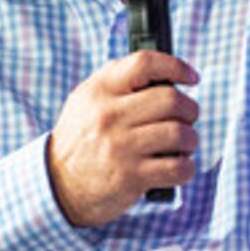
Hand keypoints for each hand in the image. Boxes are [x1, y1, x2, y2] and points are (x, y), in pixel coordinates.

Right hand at [47, 52, 200, 226]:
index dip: (176, 66)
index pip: (144, 64)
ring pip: (180, 133)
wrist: (58, 186)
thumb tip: (167, 73)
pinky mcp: (131, 176)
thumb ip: (119, 82)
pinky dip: (186, 167)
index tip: (191, 78)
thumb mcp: (86, 102)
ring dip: (190, 140)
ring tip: (183, 144)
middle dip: (190, 109)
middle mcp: (109, 116)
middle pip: (171, 100)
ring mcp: (121, 147)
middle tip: (187, 118)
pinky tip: (178, 166)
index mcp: (99, 91)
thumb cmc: (81, 140)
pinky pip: (178, 167)